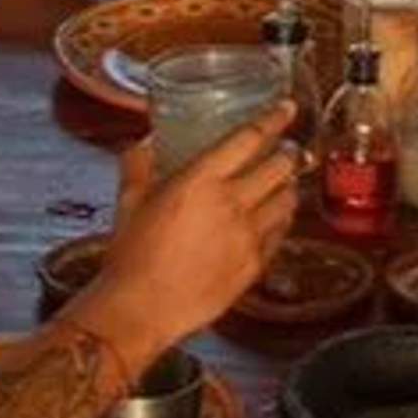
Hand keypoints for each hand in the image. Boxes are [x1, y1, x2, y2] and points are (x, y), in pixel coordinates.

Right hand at [80, 111, 298, 350]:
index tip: (286, 108)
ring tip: (283, 182)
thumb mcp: (128, 200)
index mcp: (201, 181)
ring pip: (288, 201)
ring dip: (289, 186)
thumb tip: (146, 143)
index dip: (273, 119)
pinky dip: (281, 221)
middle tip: (286, 147)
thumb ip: (139, 164)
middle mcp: (232, 204)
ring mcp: (248, 237)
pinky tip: (273, 220)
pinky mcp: (254, 266)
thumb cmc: (131, 256)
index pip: (250, 139)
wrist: (141, 308)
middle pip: (280, 167)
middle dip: (288, 152)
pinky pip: (280, 235)